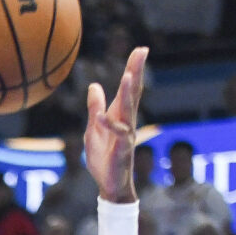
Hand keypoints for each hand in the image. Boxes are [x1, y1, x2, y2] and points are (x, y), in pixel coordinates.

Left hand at [84, 46, 149, 204]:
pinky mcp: (123, 150)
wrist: (109, 184)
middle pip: (133, 93)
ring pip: (129, 111)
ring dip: (128, 93)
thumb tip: (94, 86)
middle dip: (136, 72)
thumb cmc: (103, 157)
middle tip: (142, 52)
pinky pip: (119, 135)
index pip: (128, 89)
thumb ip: (95, 108)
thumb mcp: (93, 129)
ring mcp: (126, 135)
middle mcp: (126, 121)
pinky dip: (110, 126)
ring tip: (128, 76)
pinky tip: (102, 117)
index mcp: (119, 115)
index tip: (140, 50)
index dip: (133, 69)